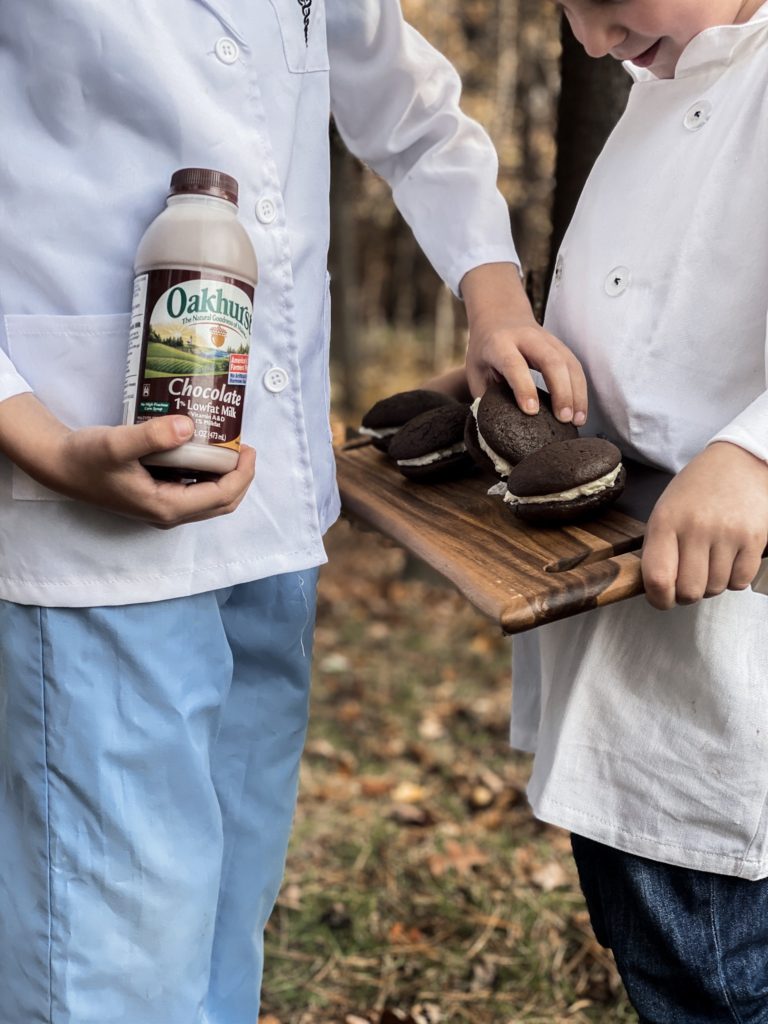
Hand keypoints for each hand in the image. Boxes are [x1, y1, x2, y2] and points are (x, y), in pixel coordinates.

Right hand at [0, 393, 254, 527]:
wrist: (58, 464)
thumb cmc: (86, 457)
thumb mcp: (118, 443)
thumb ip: (153, 436)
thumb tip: (189, 426)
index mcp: (167, 507)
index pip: (222, 496)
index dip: (242, 474)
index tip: (248, 446)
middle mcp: (169, 513)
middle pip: (222, 502)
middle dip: (239, 476)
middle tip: (243, 444)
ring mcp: (163, 508)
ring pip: (210, 498)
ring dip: (225, 475)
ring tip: (228, 444)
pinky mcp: (157, 498)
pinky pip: (194, 490)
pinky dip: (207, 473)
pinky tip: (203, 448)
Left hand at [460, 262, 587, 424]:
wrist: (500, 315)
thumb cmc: (485, 351)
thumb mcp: (475, 371)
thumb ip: (484, 397)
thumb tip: (494, 431)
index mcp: (499, 343)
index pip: (514, 364)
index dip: (523, 387)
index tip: (531, 411)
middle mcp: (527, 338)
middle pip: (551, 360)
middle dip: (561, 391)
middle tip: (563, 419)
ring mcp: (548, 339)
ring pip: (569, 363)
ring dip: (577, 393)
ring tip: (577, 421)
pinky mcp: (561, 346)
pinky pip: (576, 367)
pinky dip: (580, 390)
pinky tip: (580, 412)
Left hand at [641, 442, 767, 608]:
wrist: (738, 463)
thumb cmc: (696, 489)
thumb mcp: (664, 510)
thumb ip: (658, 548)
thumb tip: (655, 588)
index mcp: (666, 521)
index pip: (658, 578)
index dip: (658, 599)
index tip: (662, 599)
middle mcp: (696, 528)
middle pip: (689, 591)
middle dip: (686, 594)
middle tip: (688, 580)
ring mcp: (727, 533)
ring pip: (715, 589)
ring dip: (710, 584)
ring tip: (709, 562)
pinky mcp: (754, 539)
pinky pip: (739, 582)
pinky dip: (733, 579)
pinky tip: (728, 560)